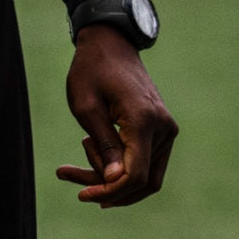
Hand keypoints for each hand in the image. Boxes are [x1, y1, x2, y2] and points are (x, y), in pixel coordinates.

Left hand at [57, 24, 177, 207]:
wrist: (111, 44)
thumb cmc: (92, 71)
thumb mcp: (87, 109)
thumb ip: (104, 146)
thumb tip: (114, 181)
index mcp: (144, 120)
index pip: (134, 175)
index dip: (109, 192)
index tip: (81, 194)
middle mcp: (163, 127)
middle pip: (143, 181)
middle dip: (108, 189)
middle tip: (71, 175)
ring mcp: (166, 128)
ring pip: (145, 174)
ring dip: (112, 178)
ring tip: (82, 153)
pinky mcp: (163, 128)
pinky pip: (146, 161)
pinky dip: (121, 166)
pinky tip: (96, 149)